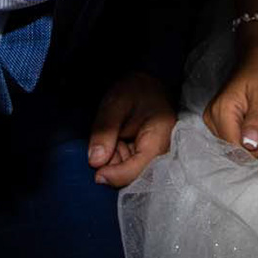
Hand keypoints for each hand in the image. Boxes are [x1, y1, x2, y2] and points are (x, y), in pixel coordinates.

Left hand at [87, 71, 176, 187]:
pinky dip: (118, 159)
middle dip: (114, 167)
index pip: (139, 170)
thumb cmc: (135, 88)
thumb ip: (105, 130)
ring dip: (114, 163)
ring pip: (131, 174)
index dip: (116, 176)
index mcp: (159, 139)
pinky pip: (131, 167)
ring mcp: (156, 156)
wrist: (149, 81)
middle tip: (105, 144)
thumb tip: (95, 162)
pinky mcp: (148, 156)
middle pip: (135, 176)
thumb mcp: (116, 103)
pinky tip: (116, 142)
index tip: (96, 174)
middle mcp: (162, 153)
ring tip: (112, 138)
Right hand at [202, 32, 257, 154]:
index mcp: (221, 111)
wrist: (256, 59)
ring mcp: (214, 120)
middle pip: (236, 150)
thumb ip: (256, 123)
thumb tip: (249, 146)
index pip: (235, 149)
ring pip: (237, 146)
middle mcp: (212, 118)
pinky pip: (236, 138)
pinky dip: (251, 133)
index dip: (257, 147)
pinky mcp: (219, 121)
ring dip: (256, 136)